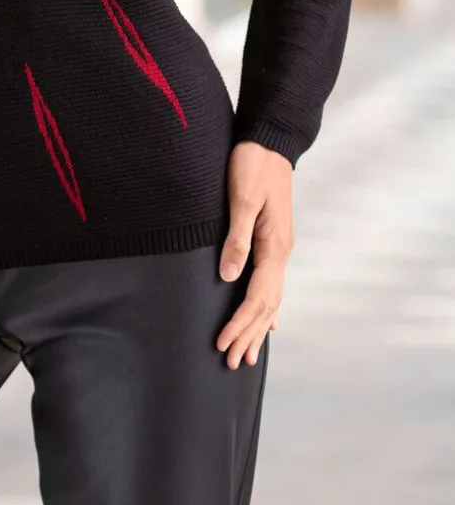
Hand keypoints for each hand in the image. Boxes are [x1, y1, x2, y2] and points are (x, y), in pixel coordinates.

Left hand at [216, 140, 293, 368]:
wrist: (270, 141)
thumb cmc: (252, 166)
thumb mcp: (241, 199)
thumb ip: (236, 238)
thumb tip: (228, 277)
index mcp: (274, 246)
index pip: (257, 298)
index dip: (240, 324)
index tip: (223, 344)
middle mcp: (281, 251)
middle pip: (267, 305)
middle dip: (249, 335)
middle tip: (233, 362)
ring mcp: (279, 247)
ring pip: (271, 297)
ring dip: (258, 327)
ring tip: (248, 354)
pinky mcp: (273, 240)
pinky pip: (271, 283)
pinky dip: (267, 307)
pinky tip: (267, 321)